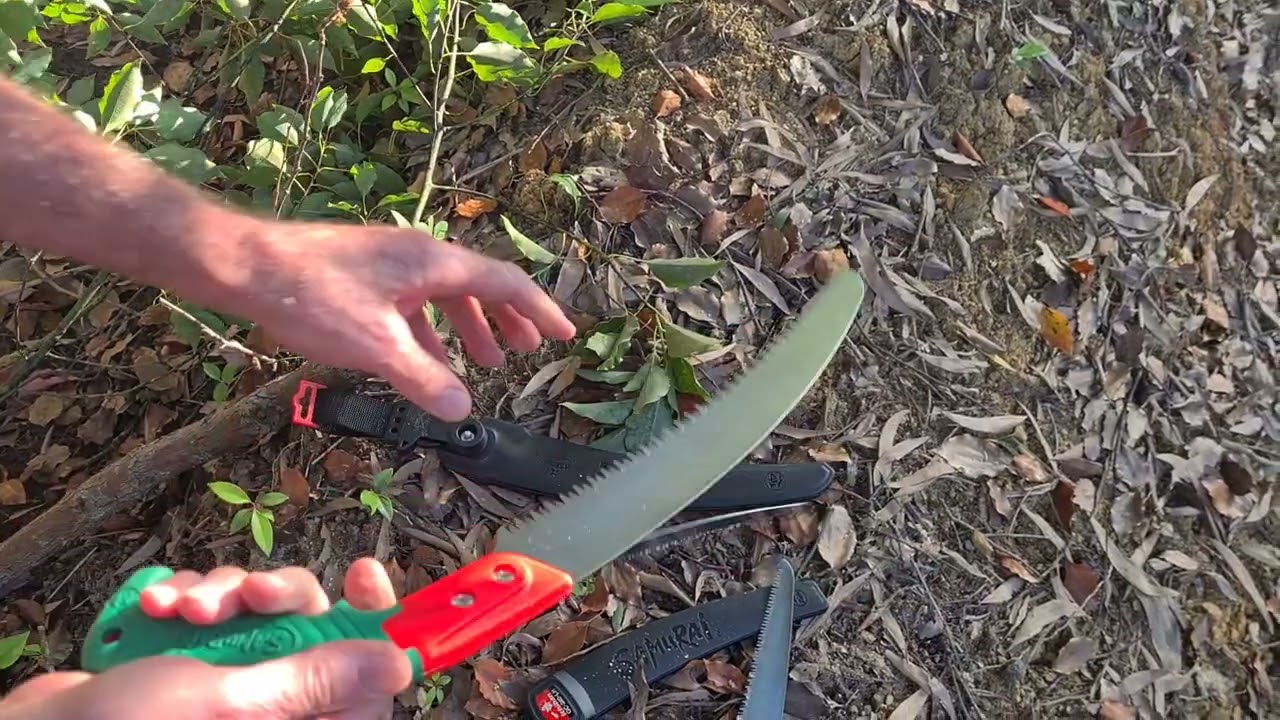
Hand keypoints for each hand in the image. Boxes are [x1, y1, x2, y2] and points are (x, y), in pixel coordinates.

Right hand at [0, 559, 411, 719]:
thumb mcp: (233, 703)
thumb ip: (315, 681)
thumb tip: (396, 663)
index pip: (370, 685)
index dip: (376, 626)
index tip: (362, 576)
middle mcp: (277, 710)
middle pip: (318, 633)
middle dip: (279, 596)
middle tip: (249, 594)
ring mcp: (236, 685)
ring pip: (265, 614)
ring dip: (225, 595)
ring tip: (183, 608)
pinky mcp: (198, 662)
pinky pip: (219, 613)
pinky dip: (190, 598)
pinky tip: (159, 605)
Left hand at [243, 222, 577, 420]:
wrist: (244, 266)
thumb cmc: (311, 297)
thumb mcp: (376, 346)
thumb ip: (423, 379)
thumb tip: (463, 411)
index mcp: (431, 262)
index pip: (504, 283)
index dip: (538, 311)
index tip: (565, 334)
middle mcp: (417, 255)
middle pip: (478, 286)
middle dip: (507, 320)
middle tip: (527, 351)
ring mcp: (389, 264)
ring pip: (444, 296)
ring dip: (468, 329)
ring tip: (484, 362)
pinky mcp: (364, 276)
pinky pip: (414, 304)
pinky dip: (430, 333)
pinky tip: (425, 362)